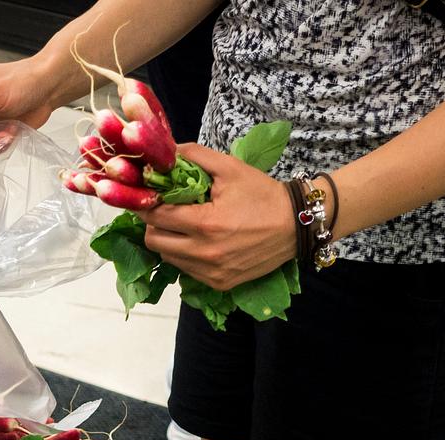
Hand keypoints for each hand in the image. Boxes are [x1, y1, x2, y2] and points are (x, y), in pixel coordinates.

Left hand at [137, 143, 296, 290]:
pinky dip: (184, 256)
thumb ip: (196, 156)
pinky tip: (196, 241)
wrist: (297, 224)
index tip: (149, 195)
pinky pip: (186, 270)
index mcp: (205, 223)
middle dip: (153, 223)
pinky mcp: (219, 283)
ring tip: (180, 225)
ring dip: (167, 240)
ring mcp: (211, 272)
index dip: (148, 204)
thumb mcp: (231, 168)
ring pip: (167, 257)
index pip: (156, 216)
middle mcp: (205, 252)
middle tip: (163, 210)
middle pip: (154, 240)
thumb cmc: (263, 194)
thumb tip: (167, 150)